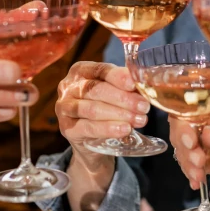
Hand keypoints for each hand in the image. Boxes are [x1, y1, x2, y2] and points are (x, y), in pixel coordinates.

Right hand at [56, 61, 149, 210]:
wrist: (91, 140)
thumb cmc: (105, 109)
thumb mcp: (115, 94)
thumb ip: (127, 87)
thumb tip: (144, 83)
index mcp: (81, 71)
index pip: (100, 70)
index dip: (118, 77)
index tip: (134, 83)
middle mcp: (69, 86)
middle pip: (95, 89)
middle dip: (123, 98)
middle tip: (143, 107)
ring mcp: (64, 107)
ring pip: (92, 109)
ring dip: (118, 114)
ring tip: (138, 120)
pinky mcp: (66, 128)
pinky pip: (87, 127)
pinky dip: (107, 128)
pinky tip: (124, 130)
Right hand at [169, 107, 209, 189]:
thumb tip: (207, 134)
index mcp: (199, 114)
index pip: (182, 119)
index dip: (183, 131)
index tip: (191, 142)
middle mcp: (192, 129)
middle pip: (179, 139)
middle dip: (188, 152)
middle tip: (199, 161)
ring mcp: (194, 147)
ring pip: (184, 156)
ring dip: (190, 167)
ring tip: (198, 175)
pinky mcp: (198, 163)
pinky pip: (191, 169)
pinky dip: (193, 177)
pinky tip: (195, 183)